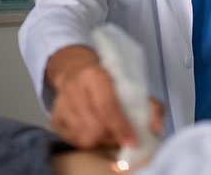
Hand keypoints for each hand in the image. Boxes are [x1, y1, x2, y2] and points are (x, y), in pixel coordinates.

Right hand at [46, 45, 164, 147]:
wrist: (76, 70)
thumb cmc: (108, 80)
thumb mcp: (132, 85)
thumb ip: (150, 105)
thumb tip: (156, 126)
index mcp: (94, 75)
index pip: (108, 107)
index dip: (121, 127)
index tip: (131, 140)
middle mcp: (74, 88)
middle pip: (95, 126)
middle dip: (111, 135)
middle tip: (121, 135)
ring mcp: (61, 103)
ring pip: (83, 136)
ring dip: (99, 140)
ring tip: (108, 132)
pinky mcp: (54, 117)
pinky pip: (72, 140)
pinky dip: (86, 140)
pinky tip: (94, 131)